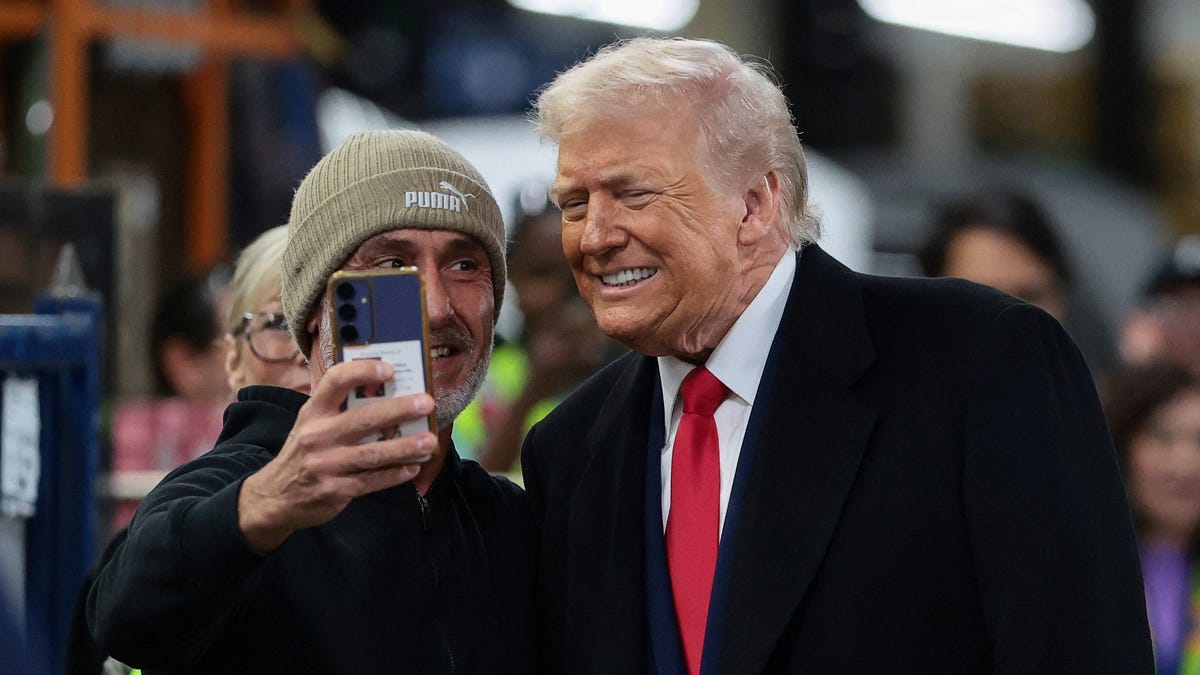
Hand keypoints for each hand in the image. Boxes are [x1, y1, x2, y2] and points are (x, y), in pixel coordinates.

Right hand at [237, 359, 437, 550]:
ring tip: (430, 441)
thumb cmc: (304, 452)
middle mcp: (318, 435)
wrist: (275, 498)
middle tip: (426, 403)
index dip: (363, 371)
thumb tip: (387, 391)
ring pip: (373, 453)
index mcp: (313, 412)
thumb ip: (339, 409)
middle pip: (364, 418)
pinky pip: (372, 480)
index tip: (389, 369)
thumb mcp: (311, 424)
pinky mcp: (336, 490)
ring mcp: (326, 464)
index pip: (336, 381)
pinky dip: (395, 474)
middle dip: (399, 410)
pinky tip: (413, 467)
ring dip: (406, 447)